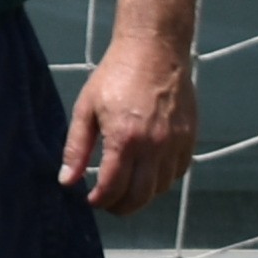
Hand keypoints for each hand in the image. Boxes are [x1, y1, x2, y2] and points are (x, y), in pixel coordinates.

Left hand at [65, 26, 198, 213]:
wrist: (154, 50)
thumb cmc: (115, 75)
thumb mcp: (85, 108)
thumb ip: (76, 148)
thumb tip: (67, 180)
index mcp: (125, 138)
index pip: (114, 187)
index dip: (100, 200)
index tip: (91, 200)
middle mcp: (154, 145)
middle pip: (140, 196)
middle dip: (121, 206)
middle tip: (108, 203)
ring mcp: (176, 143)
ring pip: (162, 187)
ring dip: (143, 196)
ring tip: (125, 190)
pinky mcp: (190, 137)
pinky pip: (179, 172)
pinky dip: (163, 180)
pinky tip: (147, 174)